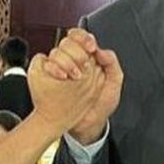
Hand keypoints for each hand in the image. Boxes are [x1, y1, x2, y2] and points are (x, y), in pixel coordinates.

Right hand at [42, 29, 122, 144]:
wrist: (89, 125)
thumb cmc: (102, 105)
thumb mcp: (114, 85)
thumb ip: (112, 65)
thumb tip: (101, 51)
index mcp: (91, 60)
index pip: (83, 39)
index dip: (83, 37)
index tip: (89, 46)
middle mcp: (76, 62)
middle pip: (68, 43)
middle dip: (74, 48)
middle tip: (84, 61)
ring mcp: (64, 70)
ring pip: (57, 53)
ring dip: (65, 59)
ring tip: (76, 74)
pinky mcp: (53, 79)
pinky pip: (49, 67)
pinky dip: (53, 68)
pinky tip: (63, 77)